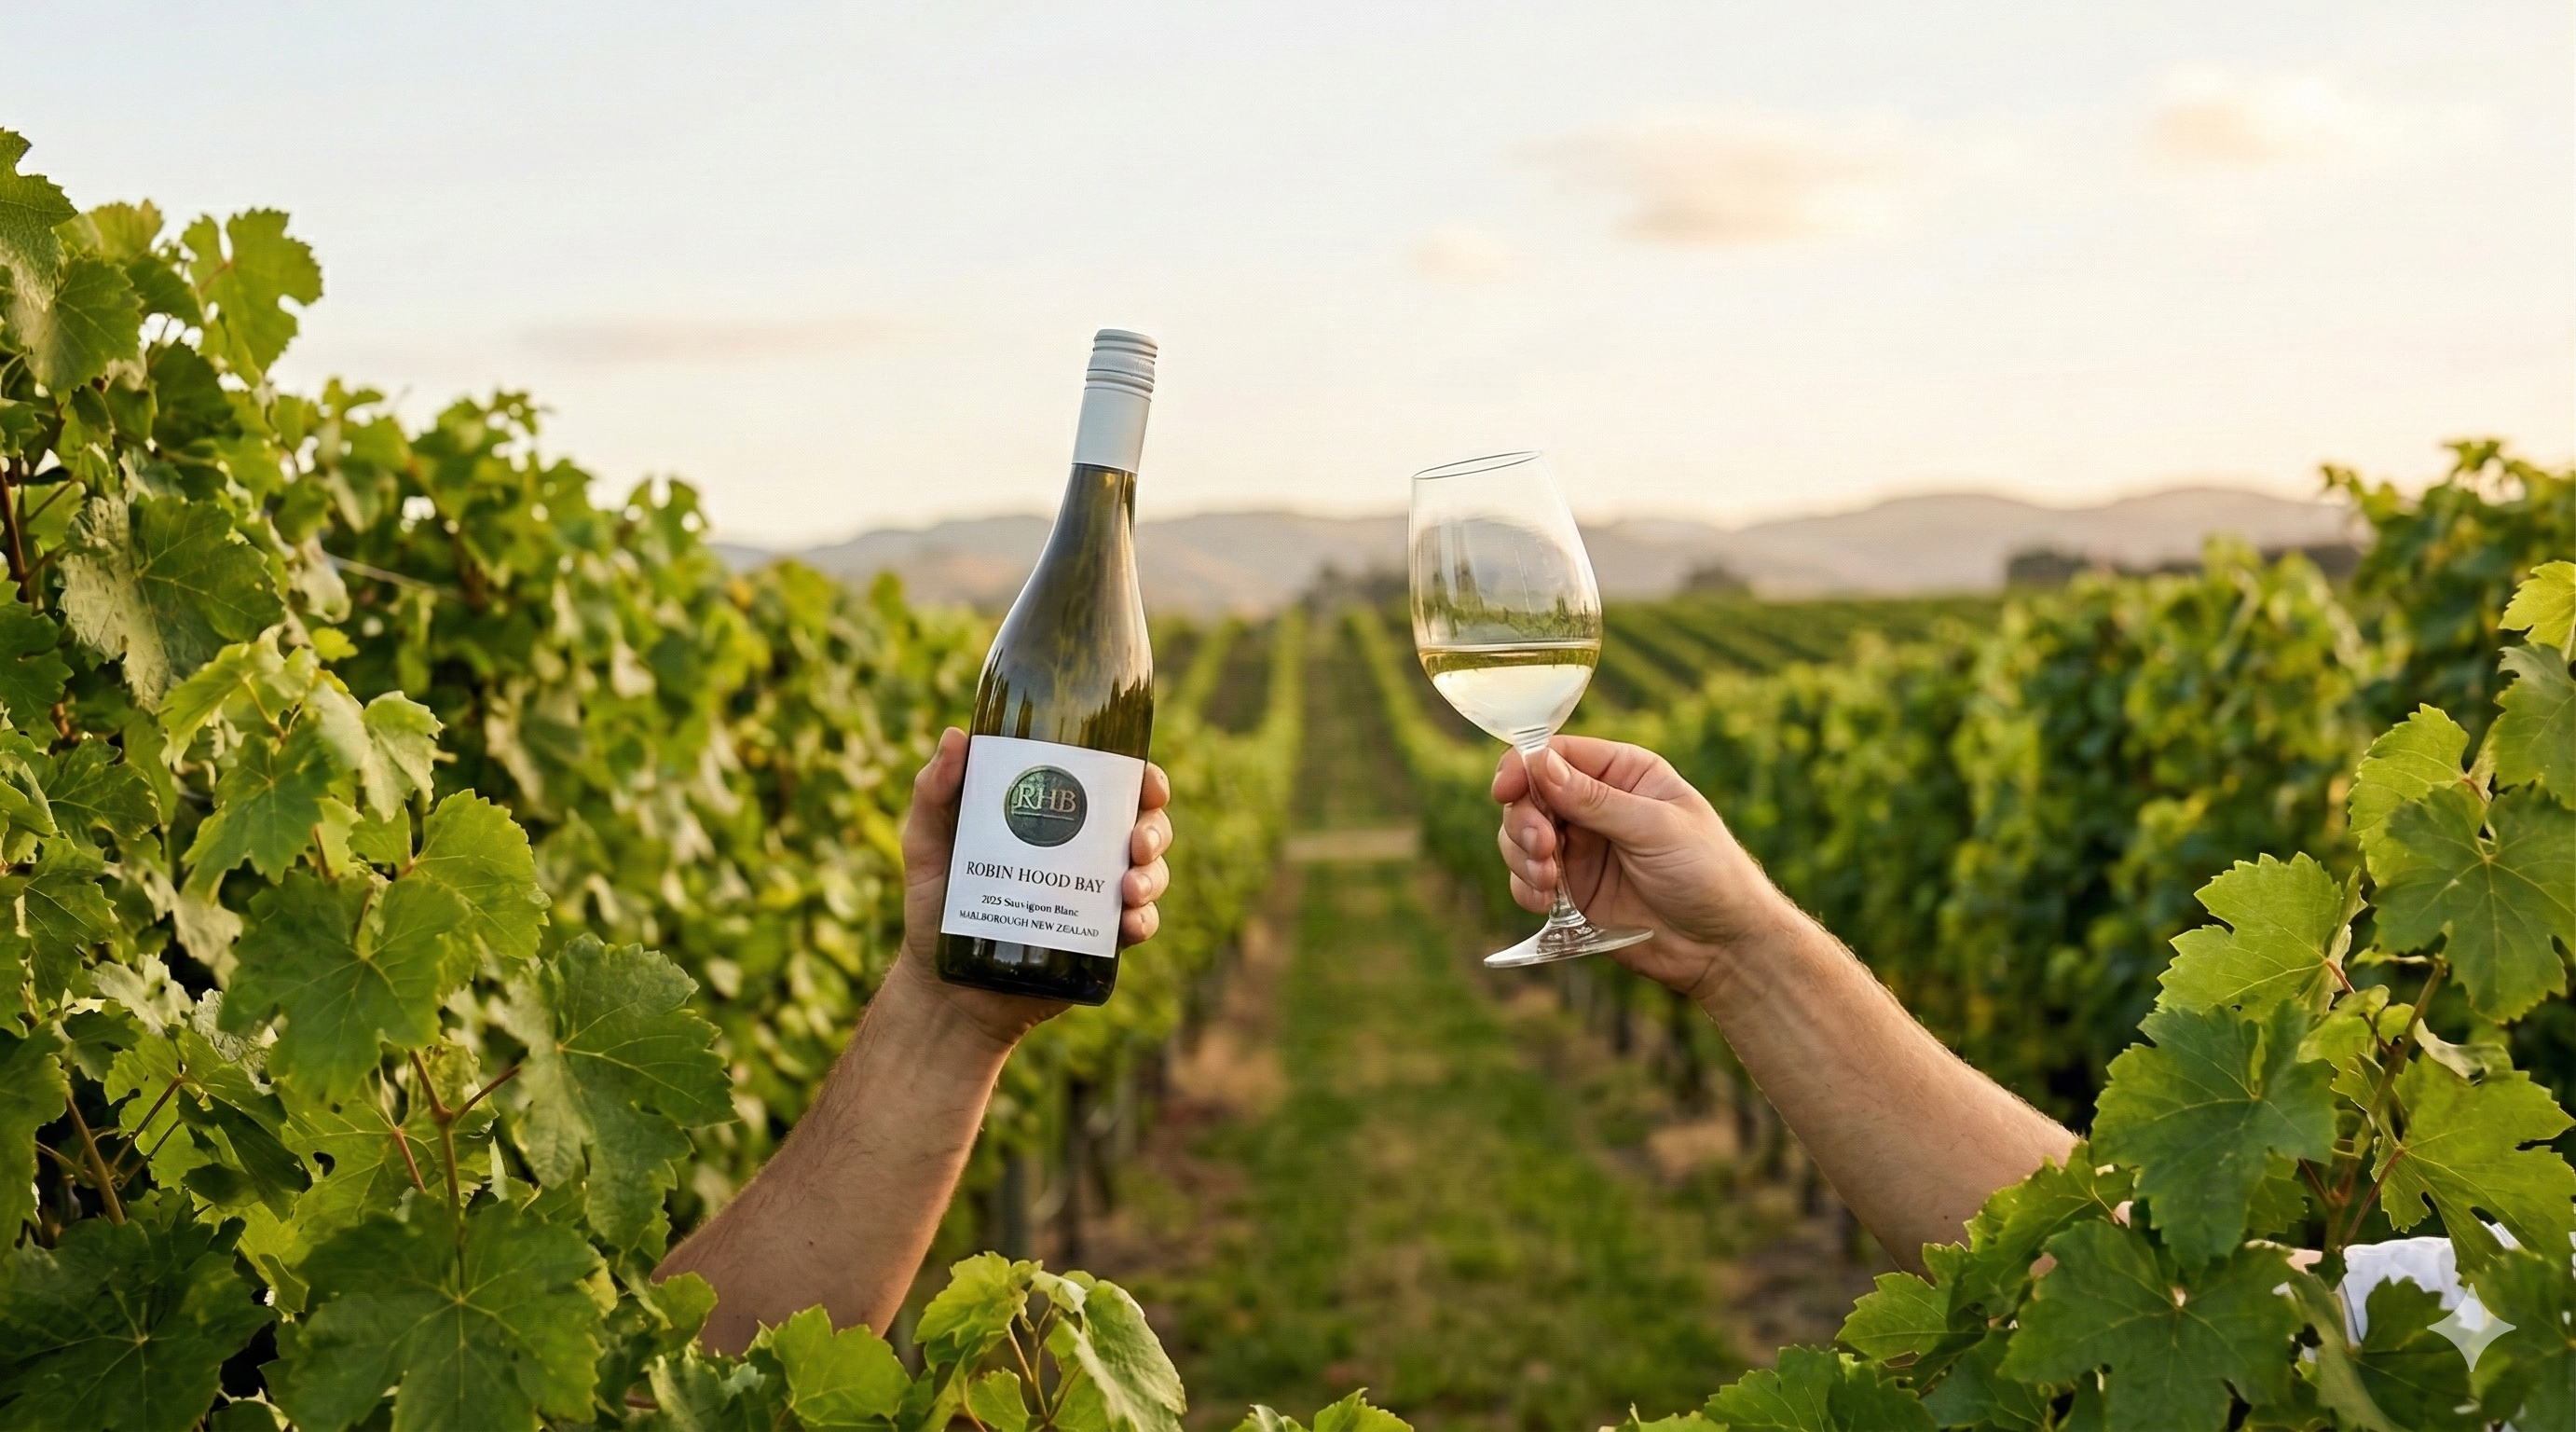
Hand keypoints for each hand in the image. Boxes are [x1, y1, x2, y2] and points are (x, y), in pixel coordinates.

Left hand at [891, 727, 1173, 1047]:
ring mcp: (1095, 899)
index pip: (1112, 787)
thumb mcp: (927, 843)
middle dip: (1154, 829)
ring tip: (1130, 887)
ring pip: (1151, 875)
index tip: (1145, 779)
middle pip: (1144, 827)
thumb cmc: (934, 907)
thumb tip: (955, 736)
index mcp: (1056, 820)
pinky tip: (1131, 923)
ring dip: (1154, 875)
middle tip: (1137, 842)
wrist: (942, 986)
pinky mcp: (1098, 942)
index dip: (1143, 778)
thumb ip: (933, 792)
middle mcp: (1084, 854)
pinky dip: (1144, 921)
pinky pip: (1139, 926)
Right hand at [1493, 735, 1801, 1001]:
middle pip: (1529, 796)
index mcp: (1622, 773)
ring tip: (1549, 881)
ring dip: (1521, 857)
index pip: (1557, 755)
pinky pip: (1528, 881)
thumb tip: (1538, 763)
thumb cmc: (1708, 872)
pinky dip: (1526, 888)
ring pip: (1520, 838)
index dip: (1524, 767)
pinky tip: (1545, 902)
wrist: (1723, 945)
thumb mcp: (1655, 828)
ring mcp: (1581, 849)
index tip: (1506, 790)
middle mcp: (1595, 805)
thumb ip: (1594, 799)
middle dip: (1524, 821)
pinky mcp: (1573, 890)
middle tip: (1542, 847)